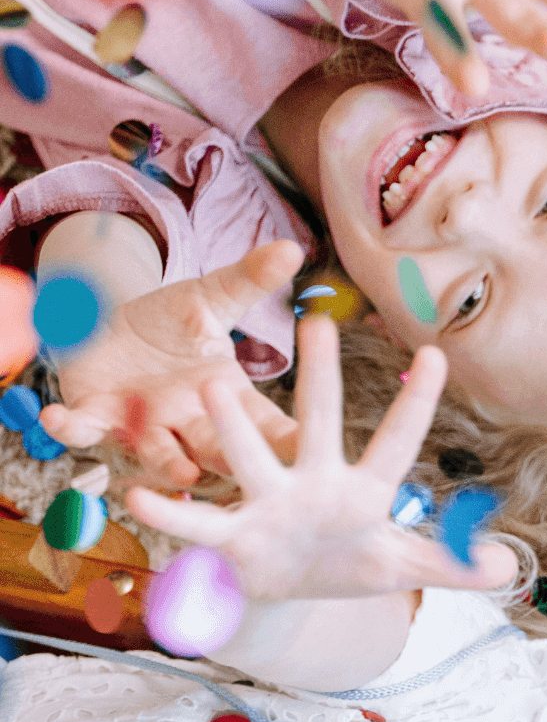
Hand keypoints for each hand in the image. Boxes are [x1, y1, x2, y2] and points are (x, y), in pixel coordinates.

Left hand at [39, 241, 303, 489]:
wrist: (108, 326)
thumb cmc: (168, 321)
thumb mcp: (210, 298)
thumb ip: (249, 280)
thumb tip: (292, 249)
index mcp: (228, 396)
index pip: (266, 424)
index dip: (288, 439)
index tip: (313, 448)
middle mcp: (190, 421)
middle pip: (220, 448)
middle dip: (235, 459)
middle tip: (255, 470)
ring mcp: (143, 425)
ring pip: (160, 453)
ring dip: (170, 463)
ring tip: (185, 472)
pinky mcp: (96, 416)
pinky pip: (83, 429)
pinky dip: (71, 427)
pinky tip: (59, 417)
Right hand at [125, 315, 516, 600]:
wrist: (287, 591)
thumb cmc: (345, 563)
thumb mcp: (402, 568)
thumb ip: (454, 565)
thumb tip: (512, 569)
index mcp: (361, 488)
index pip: (396, 442)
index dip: (417, 405)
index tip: (438, 355)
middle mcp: (310, 480)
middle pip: (315, 423)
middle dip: (317, 380)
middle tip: (316, 324)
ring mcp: (265, 503)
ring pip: (246, 457)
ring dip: (232, 426)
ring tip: (215, 383)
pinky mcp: (228, 540)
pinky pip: (196, 524)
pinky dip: (170, 513)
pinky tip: (141, 495)